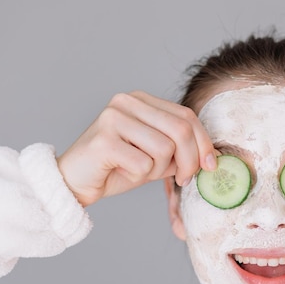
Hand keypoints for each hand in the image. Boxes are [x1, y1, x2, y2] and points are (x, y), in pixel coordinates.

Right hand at [57, 91, 216, 206]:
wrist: (74, 183)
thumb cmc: (116, 169)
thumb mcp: (155, 156)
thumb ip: (179, 150)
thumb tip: (211, 157)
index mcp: (140, 100)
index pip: (186, 115)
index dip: (204, 142)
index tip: (210, 165)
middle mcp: (126, 102)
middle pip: (180, 130)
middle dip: (189, 161)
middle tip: (183, 179)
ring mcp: (112, 118)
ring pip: (164, 149)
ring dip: (158, 170)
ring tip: (138, 171)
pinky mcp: (103, 140)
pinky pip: (143, 164)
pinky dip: (138, 176)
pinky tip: (121, 172)